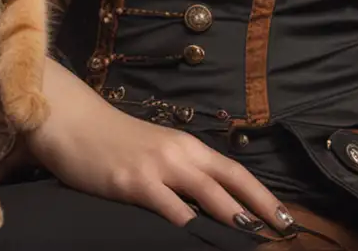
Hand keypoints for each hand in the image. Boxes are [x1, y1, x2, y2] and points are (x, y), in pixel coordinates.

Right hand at [23, 58, 294, 233]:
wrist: (73, 122)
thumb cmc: (113, 142)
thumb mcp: (155, 152)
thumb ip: (181, 172)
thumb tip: (208, 202)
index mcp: (187, 147)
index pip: (235, 171)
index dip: (262, 194)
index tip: (285, 216)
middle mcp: (179, 154)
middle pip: (230, 181)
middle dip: (260, 206)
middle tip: (284, 229)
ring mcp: (156, 167)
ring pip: (206, 192)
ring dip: (232, 214)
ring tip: (254, 233)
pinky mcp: (132, 181)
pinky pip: (167, 205)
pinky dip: (186, 221)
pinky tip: (197, 236)